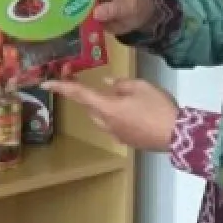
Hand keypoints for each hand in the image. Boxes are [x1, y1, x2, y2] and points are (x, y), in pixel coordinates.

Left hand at [43, 78, 178, 151]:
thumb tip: (107, 82)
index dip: (62, 87)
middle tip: (91, 81)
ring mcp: (116, 134)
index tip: (46, 82)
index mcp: (107, 107)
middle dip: (88, 95)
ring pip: (102, 117)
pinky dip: (117, 115)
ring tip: (121, 95)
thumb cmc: (157, 107)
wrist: (176, 135)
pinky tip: (133, 110)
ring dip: (104, 105)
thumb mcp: (141, 86)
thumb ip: (121, 83)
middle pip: (90, 107)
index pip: (79, 94)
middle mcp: (106, 122)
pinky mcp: (126, 140)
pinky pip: (114, 124)